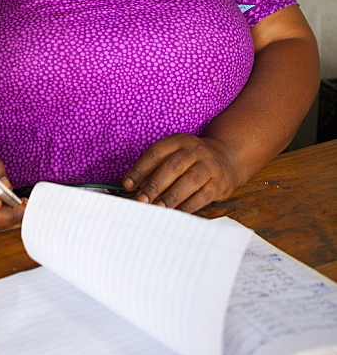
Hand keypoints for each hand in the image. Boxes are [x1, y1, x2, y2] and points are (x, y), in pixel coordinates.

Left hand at [122, 134, 242, 212]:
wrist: (227, 158)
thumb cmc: (191, 160)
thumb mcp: (174, 155)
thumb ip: (156, 169)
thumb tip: (136, 189)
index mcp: (178, 141)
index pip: (156, 153)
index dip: (140, 169)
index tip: (127, 185)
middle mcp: (194, 151)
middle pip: (172, 166)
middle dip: (155, 185)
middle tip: (142, 200)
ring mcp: (209, 166)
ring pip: (190, 181)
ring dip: (171, 196)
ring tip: (157, 208)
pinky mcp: (219, 183)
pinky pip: (203, 195)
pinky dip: (188, 206)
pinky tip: (176, 213)